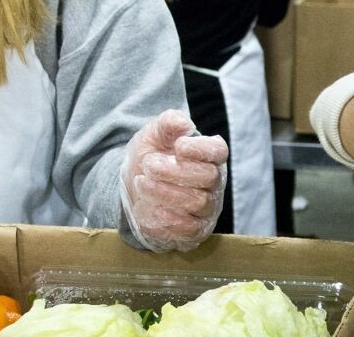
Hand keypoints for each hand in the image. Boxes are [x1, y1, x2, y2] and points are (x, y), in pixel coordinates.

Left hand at [120, 110, 228, 251]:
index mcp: (209, 156)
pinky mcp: (196, 230)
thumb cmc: (152, 157)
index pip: (218, 151)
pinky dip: (165, 219)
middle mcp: (214, 182)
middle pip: (208, 177)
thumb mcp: (154, 135)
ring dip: (164, 193)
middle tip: (148, 165)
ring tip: (141, 183)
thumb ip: (168, 123)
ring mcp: (207, 208)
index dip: (201, 149)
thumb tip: (182, 124)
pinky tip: (146, 207)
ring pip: (197, 202)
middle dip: (174, 171)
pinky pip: (189, 229)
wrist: (135, 188)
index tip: (179, 145)